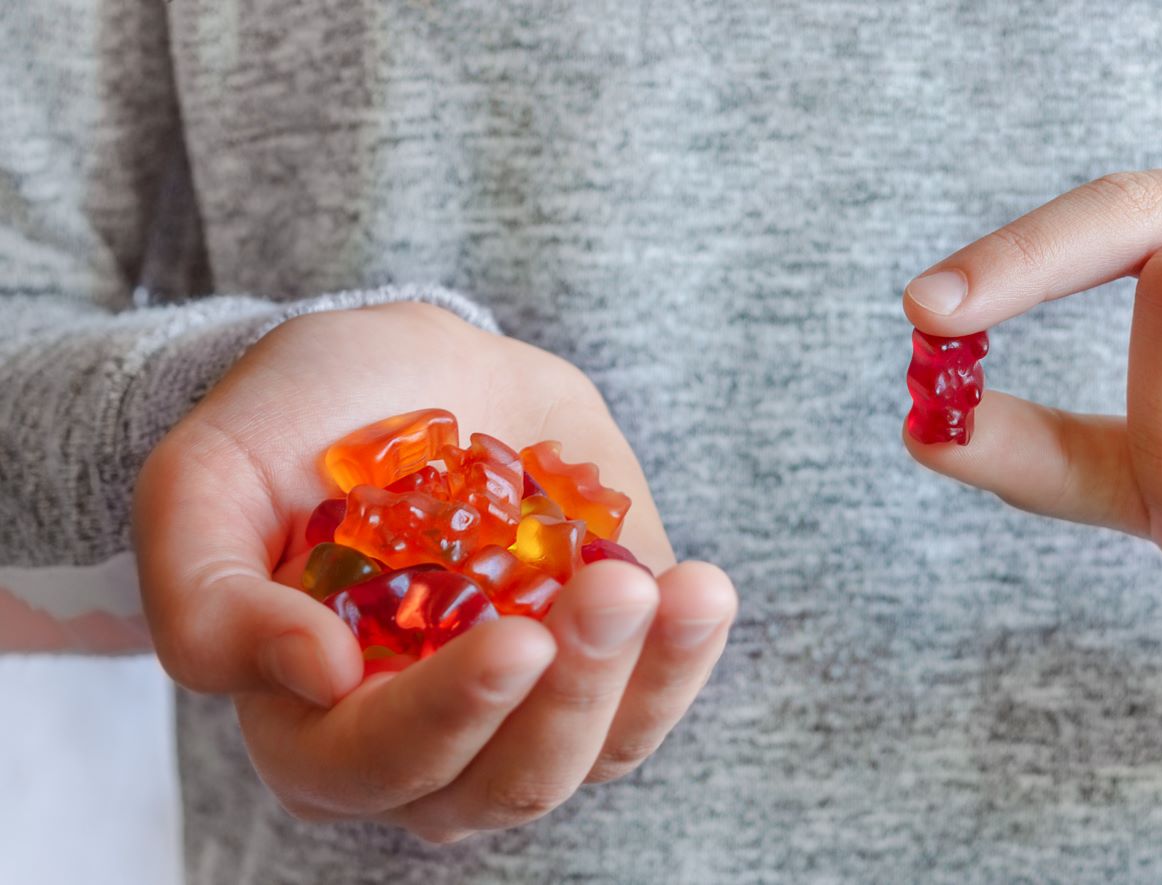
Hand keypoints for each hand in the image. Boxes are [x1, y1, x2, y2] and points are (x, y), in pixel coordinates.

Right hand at [135, 302, 736, 841]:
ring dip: (644, 678)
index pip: (374, 765)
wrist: (404, 369)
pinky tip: (701, 590)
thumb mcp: (205, 479)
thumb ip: (209, 597)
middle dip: (568, 694)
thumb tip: (318, 676)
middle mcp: (425, 746)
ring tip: (684, 589)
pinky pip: (653, 701)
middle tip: (611, 594)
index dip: (445, 717)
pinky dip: (685, 654)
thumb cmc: (293, 427)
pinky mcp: (604, 668)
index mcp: (311, 726)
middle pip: (504, 782)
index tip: (511, 638)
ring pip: (593, 755)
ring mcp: (525, 715)